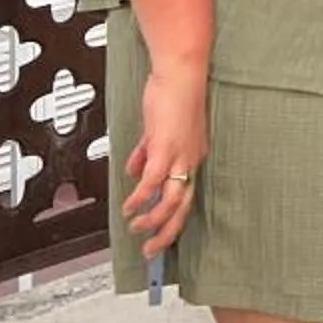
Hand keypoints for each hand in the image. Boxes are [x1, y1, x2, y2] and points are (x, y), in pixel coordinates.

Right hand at [122, 61, 209, 257]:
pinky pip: (152, 183)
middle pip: (183, 207)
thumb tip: (134, 170)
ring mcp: (180, 156)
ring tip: (137, 229)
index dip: (172, 217)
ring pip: (172, 201)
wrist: (182, 72)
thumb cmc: (173, 93)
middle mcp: (191, 160)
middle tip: (152, 250)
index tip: (160, 234)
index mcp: (193, 155)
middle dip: (166, 233)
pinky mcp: (166, 148)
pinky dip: (140, 198)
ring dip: (153, 221)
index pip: (185, 194)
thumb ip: (149, 151)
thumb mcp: (162, 129)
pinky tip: (129, 207)